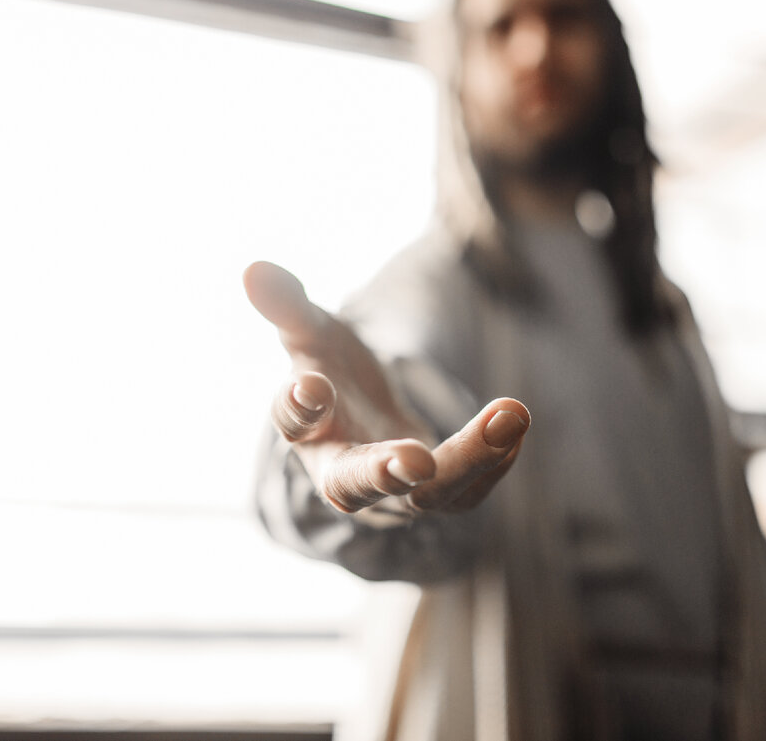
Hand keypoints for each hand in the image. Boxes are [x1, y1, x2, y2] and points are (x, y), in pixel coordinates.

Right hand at [244, 261, 529, 514]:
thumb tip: (252, 268)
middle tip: (415, 462)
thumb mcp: (312, 333)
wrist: (364, 421)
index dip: (300, 407)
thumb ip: (288, 306)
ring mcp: (391, 494)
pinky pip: (464, 494)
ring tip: (510, 413)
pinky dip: (492, 461)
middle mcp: (341, 471)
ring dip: (469, 459)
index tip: (313, 386)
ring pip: (426, 496)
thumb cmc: (331, 372)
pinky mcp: (433, 496)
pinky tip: (514, 422)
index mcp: (305, 429)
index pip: (294, 424)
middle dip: (384, 473)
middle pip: (354, 486)